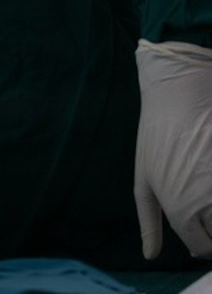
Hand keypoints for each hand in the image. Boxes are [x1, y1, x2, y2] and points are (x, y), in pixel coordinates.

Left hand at [135, 39, 211, 257]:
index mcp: (181, 210)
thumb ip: (149, 221)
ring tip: (207, 183)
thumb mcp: (143, 179)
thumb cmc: (157, 135)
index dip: (203, 239)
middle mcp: (209, 204)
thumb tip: (150, 255)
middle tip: (206, 202)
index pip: (202, 247)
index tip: (202, 226)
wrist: (181, 94)